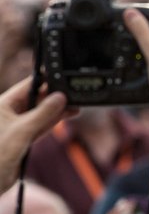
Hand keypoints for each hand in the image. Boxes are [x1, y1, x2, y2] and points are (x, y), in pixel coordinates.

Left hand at [0, 77, 70, 193]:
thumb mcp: (22, 130)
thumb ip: (43, 113)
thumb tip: (60, 97)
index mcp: (3, 105)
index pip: (27, 86)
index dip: (44, 80)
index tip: (60, 74)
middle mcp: (9, 113)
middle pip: (35, 99)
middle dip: (54, 96)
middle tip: (73, 92)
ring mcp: (18, 126)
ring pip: (40, 113)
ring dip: (57, 110)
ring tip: (76, 104)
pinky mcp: (24, 138)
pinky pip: (42, 125)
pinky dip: (54, 121)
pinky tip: (68, 115)